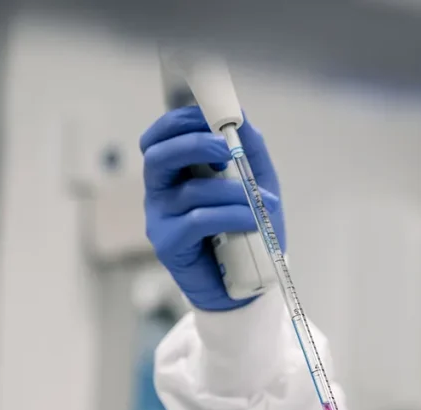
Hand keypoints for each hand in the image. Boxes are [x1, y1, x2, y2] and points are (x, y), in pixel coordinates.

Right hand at [140, 106, 284, 310]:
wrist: (249, 282)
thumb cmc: (248, 230)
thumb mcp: (255, 184)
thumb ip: (249, 151)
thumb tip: (243, 116)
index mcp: (175, 172)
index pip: (160, 138)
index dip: (179, 121)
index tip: (211, 115)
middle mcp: (160, 192)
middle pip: (158, 156)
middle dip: (194, 144)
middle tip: (228, 149)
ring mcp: (161, 219)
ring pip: (189, 191)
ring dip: (232, 191)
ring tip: (261, 202)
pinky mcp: (170, 245)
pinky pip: (198, 221)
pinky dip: (231, 216)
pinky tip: (253, 222)